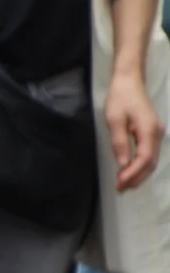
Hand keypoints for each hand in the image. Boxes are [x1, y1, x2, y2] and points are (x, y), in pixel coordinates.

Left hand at [104, 69, 162, 191]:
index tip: (120, 184)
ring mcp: (156, 134)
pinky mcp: (152, 133)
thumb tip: (123, 164)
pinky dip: (141, 165)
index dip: (133, 173)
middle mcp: (157, 134)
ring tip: (124, 185)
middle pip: (150, 163)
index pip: (144, 159)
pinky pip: (149, 154)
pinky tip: (130, 172)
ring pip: (151, 160)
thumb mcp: (115, 121)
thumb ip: (120, 143)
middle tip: (121, 189)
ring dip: (139, 174)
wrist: (129, 82)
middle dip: (136, 178)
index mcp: (149, 130)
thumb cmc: (120, 99)